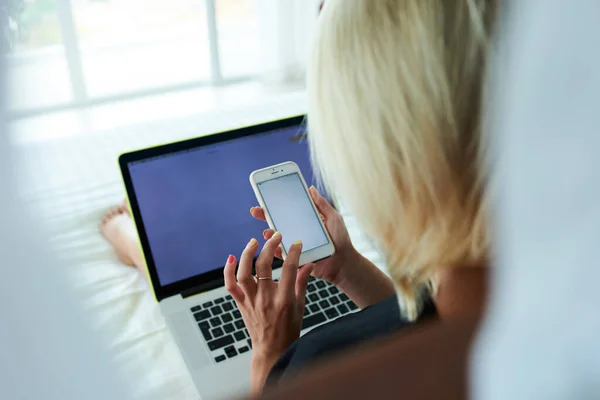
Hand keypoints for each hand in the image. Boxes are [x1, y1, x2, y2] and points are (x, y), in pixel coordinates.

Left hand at [223, 233, 312, 394]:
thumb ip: (302, 282)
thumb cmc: (289, 329)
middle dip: (270, 247)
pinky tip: (231, 257)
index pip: (288, 269)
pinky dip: (227, 271)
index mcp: (284, 300)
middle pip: (263, 266)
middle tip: (276, 236)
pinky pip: (230, 285)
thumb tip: (309, 264)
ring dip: (247, 254)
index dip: (293, 252)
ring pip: (243, 273)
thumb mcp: (301, 306)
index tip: (296, 243)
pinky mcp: (241, 304)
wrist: (271, 350)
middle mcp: (265, 299)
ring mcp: (251, 301)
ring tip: (254, 242)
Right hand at [250, 186, 356, 285]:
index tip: (265, 197)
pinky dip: (276, 250)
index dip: (275, 204)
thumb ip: (322, 204)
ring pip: (276, 238)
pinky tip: (275, 246)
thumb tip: (310, 188)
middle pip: (277, 222)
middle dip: (264, 216)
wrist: (344, 263)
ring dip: (269, 234)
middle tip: (255, 211)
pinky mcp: (295, 258)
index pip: (287, 210)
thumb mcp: (333, 218)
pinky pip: (282, 254)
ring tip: (268, 231)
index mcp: (304, 220)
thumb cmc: (340, 240)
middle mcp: (297, 231)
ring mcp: (294, 245)